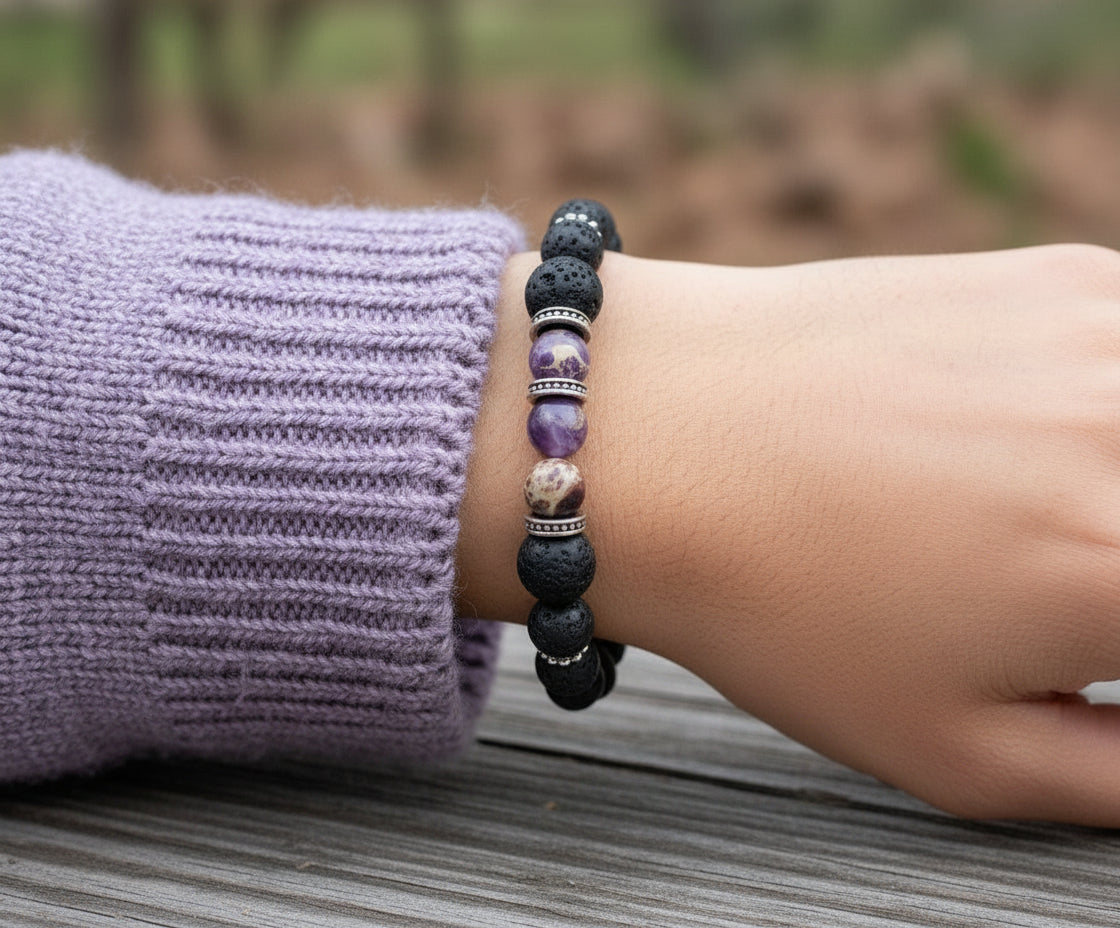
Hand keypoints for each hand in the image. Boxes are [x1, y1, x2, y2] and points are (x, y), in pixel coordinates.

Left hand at [457, 243, 1119, 824]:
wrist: (658, 433)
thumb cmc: (780, 603)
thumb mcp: (954, 752)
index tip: (1094, 641)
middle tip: (1071, 590)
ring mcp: (1116, 330)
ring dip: (1113, 488)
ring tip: (1037, 527)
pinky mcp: (1068, 273)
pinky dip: (1118, 411)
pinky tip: (1052, 444)